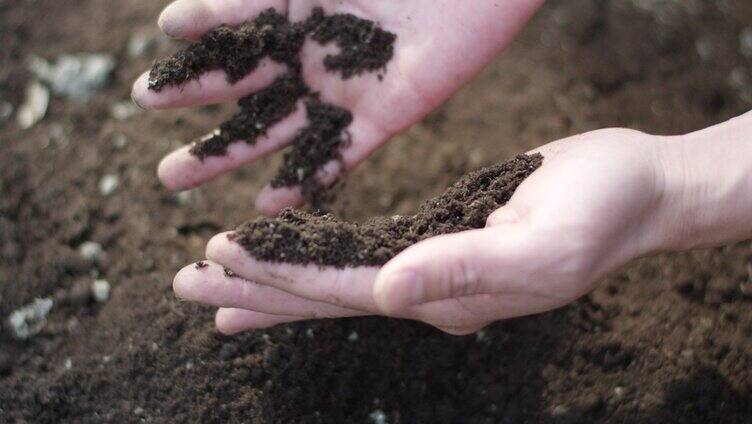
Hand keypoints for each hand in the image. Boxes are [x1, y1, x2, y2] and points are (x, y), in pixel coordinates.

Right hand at [132, 0, 544, 214]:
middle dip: (202, 124)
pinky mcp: (388, 114)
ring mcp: (348, 89)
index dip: (192, 70)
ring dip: (235, 159)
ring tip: (182, 183)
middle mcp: (316, 54)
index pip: (232, 44)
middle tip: (162, 167)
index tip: (148, 93)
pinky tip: (265, 206)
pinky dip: (305, 178)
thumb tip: (172, 21)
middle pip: (248, 97)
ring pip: (282, 132)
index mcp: (297, 9)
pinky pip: (341, 153)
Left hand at [173, 128, 676, 334]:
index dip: (282, 275)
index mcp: (447, 294)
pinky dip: (320, 252)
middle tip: (184, 285)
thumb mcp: (545, 244)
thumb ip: (468, 270)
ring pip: (338, 275)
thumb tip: (389, 293)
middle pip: (326, 295)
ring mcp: (432, 265)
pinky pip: (365, 250)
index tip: (219, 258)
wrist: (635, 190)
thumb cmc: (602, 214)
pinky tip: (295, 253)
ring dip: (276, 276)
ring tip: (216, 280)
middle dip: (255, 289)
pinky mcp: (438, 235)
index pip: (346, 291)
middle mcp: (429, 289)